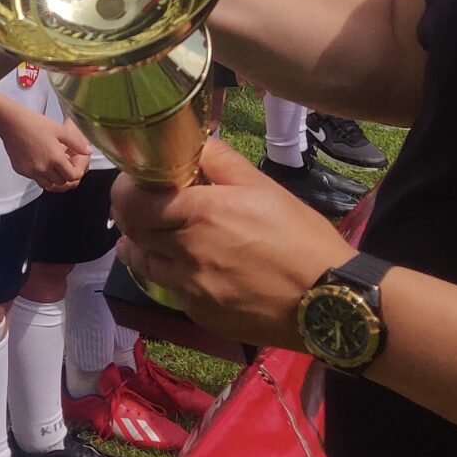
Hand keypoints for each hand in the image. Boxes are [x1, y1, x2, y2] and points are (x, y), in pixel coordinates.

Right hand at [0, 106, 91, 191]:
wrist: (10, 122)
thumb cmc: (35, 123)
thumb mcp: (59, 130)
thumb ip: (76, 143)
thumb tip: (88, 151)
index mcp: (55, 158)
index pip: (73, 176)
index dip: (77, 169)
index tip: (74, 160)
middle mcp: (43, 169)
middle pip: (61, 181)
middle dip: (66, 173)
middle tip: (64, 160)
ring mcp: (31, 171)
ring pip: (48, 184)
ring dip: (53, 177)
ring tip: (53, 163)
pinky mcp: (21, 170)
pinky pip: (35, 178)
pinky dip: (40, 174)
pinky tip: (40, 160)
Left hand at [109, 143, 350, 348]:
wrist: (330, 303)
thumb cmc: (300, 238)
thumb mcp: (263, 186)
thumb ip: (219, 160)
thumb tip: (190, 141)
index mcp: (199, 214)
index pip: (131, 201)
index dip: (127, 188)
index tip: (139, 181)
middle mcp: (185, 253)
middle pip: (131, 231)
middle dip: (131, 214)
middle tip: (147, 204)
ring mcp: (189, 289)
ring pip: (142, 263)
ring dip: (141, 245)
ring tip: (156, 234)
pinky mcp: (199, 314)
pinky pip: (169, 289)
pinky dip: (169, 273)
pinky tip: (189, 266)